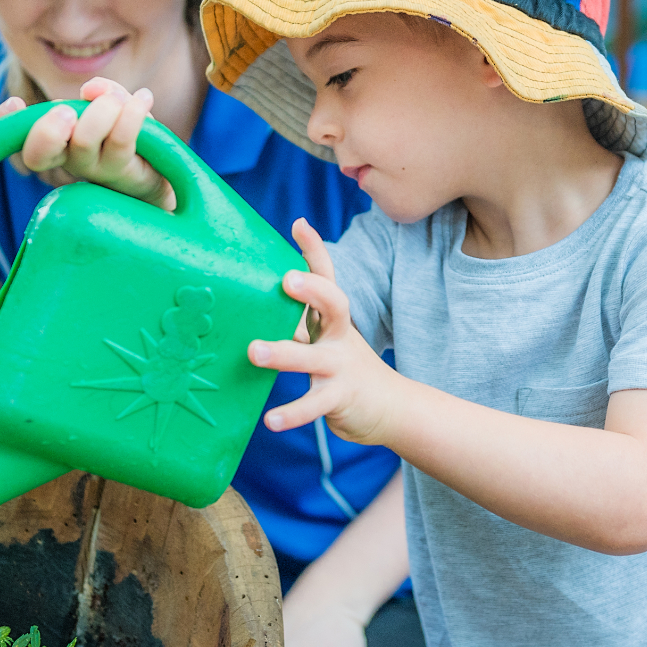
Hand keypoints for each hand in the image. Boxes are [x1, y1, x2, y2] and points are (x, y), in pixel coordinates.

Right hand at [0, 77, 172, 208]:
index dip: (5, 123)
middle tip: (67, 110)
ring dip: (101, 111)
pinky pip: (122, 140)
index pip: (17, 137)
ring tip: (119, 101)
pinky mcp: (124, 173)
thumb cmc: (130, 135)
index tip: (15, 103)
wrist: (166, 172)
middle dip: (46, 131)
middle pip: (37, 155)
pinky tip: (144, 99)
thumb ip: (102, 92)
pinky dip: (132, 113)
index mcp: (56, 141)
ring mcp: (94, 169)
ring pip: (83, 141)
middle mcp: (67, 159)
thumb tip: (91, 90)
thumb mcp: (114, 105)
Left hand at [248, 219, 402, 445]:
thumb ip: (301, 319)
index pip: (327, 278)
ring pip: (312, 358)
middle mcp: (339, 337)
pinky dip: (292, 413)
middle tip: (286, 280)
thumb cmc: (344, 367)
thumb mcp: (328, 337)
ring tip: (255, 351)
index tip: (299, 225)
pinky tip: (270, 420)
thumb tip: (261, 295)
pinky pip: (313, 406)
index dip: (315, 251)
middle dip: (313, 290)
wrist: (391, 409)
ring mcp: (340, 368)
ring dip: (283, 354)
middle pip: (335, 305)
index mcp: (333, 319)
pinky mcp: (339, 399)